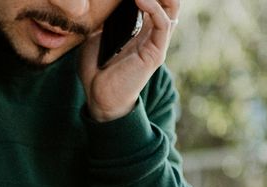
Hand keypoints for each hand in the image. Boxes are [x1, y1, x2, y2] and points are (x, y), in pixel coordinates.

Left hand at [78, 0, 179, 121]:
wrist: (99, 97)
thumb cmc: (96, 70)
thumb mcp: (95, 36)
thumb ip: (103, 19)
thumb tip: (103, 3)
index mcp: (141, 27)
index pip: (154, 0)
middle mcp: (152, 32)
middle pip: (168, 1)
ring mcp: (157, 41)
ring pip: (171, 8)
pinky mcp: (156, 52)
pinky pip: (162, 23)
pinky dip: (154, 7)